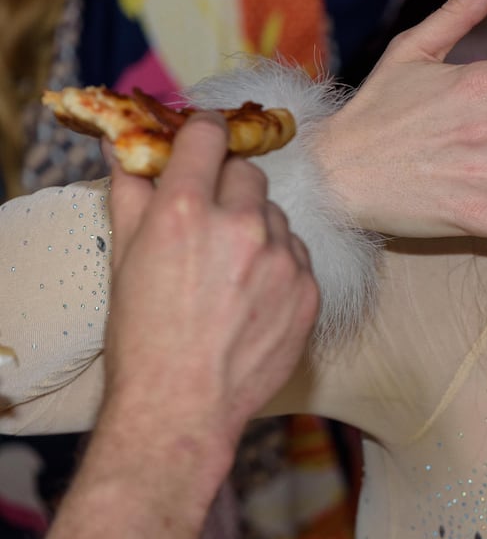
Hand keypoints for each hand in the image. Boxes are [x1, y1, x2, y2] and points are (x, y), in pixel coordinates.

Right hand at [104, 115, 319, 444]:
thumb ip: (131, 194)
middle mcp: (239, 225)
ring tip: (228, 271)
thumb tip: (131, 150)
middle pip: (248, 173)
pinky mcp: (310, 288)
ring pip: (277, 216)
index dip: (203, 133)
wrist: (182, 405)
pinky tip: (252, 296)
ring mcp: (282, 258)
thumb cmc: (143, 337)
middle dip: (229, 186)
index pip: (208, 135)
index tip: (203, 138)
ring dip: (257, 229)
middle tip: (210, 216)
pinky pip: (298, 256)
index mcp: (184, 210)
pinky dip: (279, 265)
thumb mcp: (124, 259)